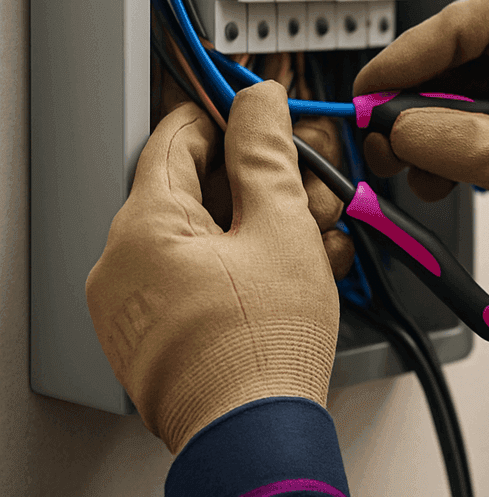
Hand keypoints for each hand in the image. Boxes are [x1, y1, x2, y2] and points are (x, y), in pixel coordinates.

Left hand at [85, 81, 341, 454]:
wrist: (258, 437)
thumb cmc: (263, 349)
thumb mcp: (280, 227)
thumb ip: (266, 154)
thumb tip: (257, 103)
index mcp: (141, 229)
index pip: (175, 138)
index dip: (226, 117)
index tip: (259, 113)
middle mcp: (122, 265)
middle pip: (194, 190)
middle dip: (260, 186)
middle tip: (307, 192)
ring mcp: (135, 306)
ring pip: (204, 237)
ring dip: (263, 229)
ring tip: (315, 245)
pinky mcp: (155, 336)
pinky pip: (197, 278)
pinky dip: (243, 268)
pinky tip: (293, 277)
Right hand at [353, 0, 488, 277]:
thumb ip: (455, 141)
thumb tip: (392, 128)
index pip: (476, 21)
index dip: (417, 49)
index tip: (377, 81)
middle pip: (457, 59)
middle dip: (412, 98)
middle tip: (376, 129)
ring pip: (454, 97)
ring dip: (421, 132)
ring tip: (398, 164)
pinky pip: (464, 129)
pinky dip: (439, 153)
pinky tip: (430, 180)